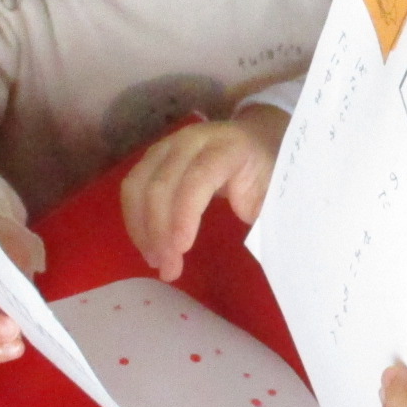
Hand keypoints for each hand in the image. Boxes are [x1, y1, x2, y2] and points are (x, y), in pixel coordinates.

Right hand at [120, 105, 289, 279]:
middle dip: (160, 231)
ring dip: (142, 228)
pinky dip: (136, 220)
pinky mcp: (153, 158)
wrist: (256, 137)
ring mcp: (167, 146)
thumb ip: (262, 214)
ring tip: (157, 261)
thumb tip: (252, 248)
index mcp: (227, 146)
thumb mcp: (273, 191)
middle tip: (169, 269)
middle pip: (161, 184)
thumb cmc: (266, 170)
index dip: (185, 214)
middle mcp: (191, 141)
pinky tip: (148, 244)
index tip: (181, 250)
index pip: (198, 178)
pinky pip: (133, 188)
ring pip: (138, 185)